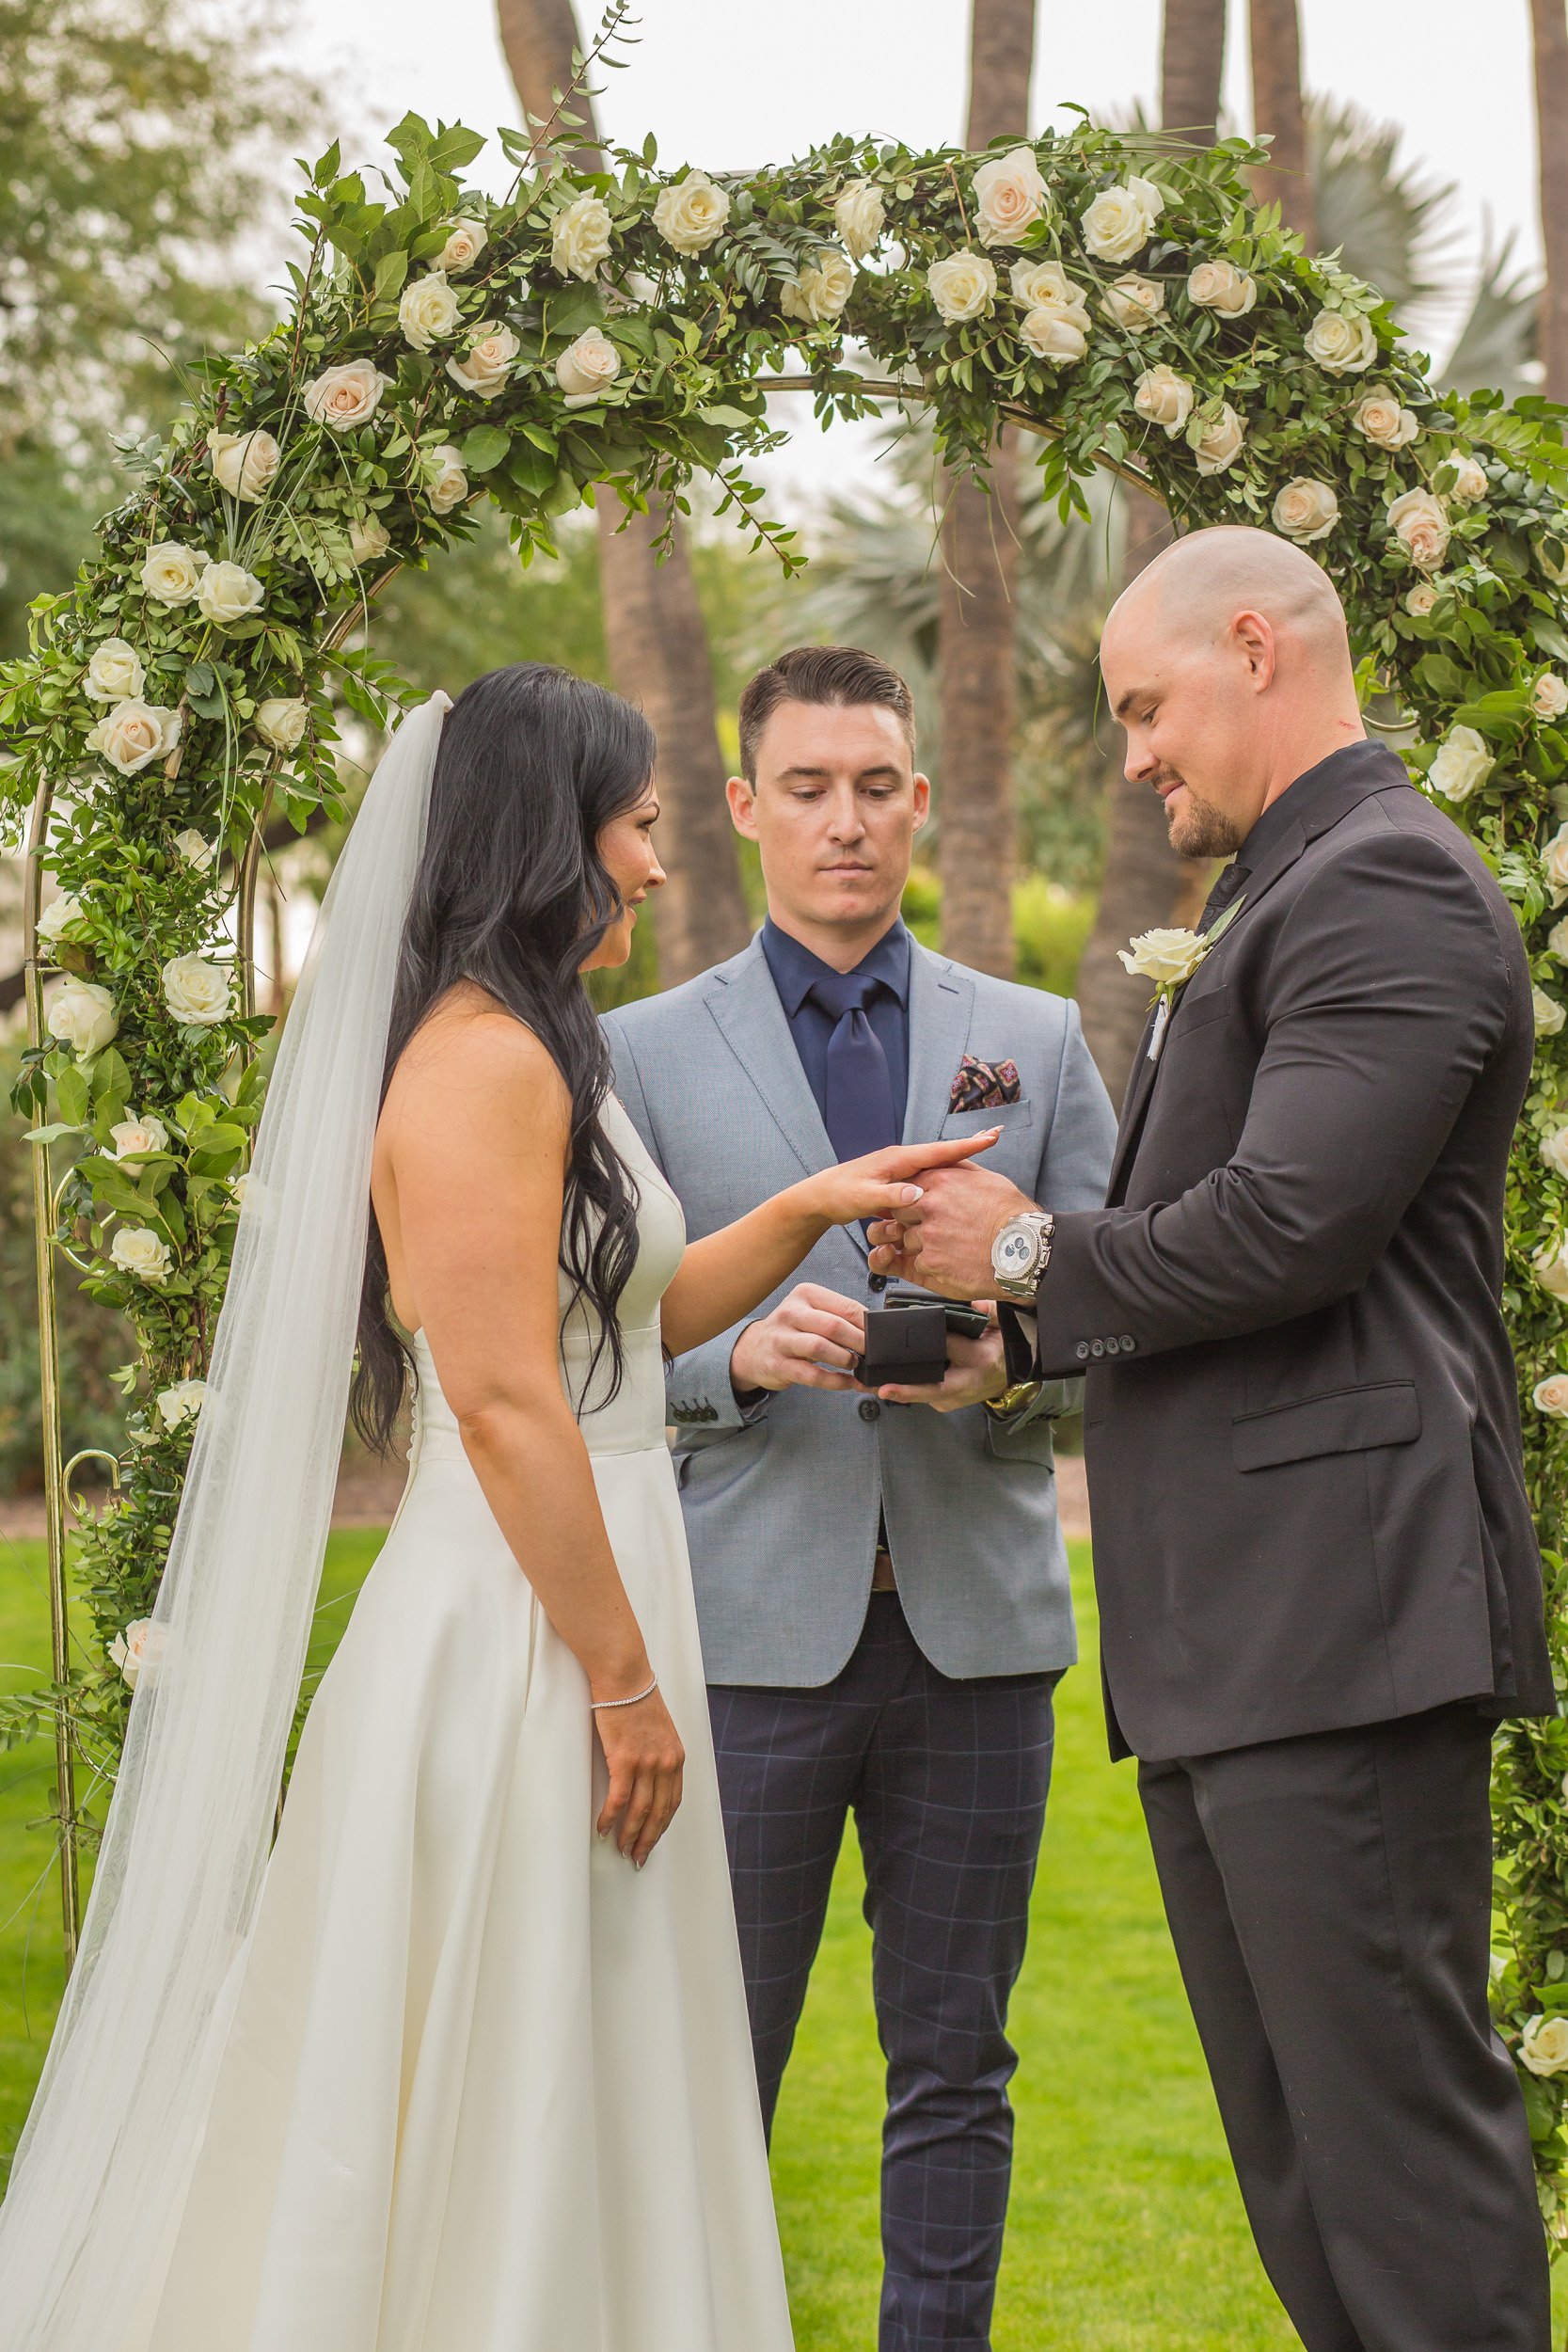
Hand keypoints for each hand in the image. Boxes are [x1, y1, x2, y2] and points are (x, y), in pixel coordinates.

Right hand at [594, 1682, 684, 1866]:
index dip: (663, 1825)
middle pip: (659, 1812)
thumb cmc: (637, 1700)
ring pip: (640, 1810)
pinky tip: (604, 1829)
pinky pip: (618, 1798)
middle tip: (638, 1857)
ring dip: (630, 1834)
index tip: (654, 1840)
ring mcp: (647, 1762)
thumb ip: (658, 1754)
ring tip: (622, 1849)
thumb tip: (648, 1778)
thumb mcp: (659, 1730)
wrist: (625, 1678)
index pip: (673, 1801)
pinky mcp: (624, 1759)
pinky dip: (611, 1818)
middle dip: (648, 1839)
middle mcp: (666, 1763)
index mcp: (676, 1757)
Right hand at [731, 1283, 866, 1394]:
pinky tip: (846, 1382)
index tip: (878, 1336)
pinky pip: (811, 1375)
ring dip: (844, 1359)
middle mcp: (791, 1313)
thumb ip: (838, 1316)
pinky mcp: (778, 1364)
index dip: (866, 1324)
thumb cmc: (791, 1330)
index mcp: (805, 1294)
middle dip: (858, 1342)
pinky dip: (834, 1381)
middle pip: (833, 1326)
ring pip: (820, 1347)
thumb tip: (873, 1329)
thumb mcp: (811, 1313)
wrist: (753, 1350)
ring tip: (854, 1364)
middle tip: (870, 1353)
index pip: (845, 1306)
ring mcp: (781, 1339)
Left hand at [803, 1129, 1000, 1232]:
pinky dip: (944, 1170)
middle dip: (968, 1143)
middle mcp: (900, 1159)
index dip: (965, 1145)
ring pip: (936, 1162)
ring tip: (984, 1148)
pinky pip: (927, 1174)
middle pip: (941, 1151)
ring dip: (959, 1155)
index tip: (991, 1136)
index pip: (938, 1150)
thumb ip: (889, 1197)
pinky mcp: (896, 1180)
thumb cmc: (838, 1196)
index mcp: (897, 1159)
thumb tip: (917, 1193)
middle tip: (996, 1134)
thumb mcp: (863, 1198)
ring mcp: (899, 1168)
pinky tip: (955, 1175)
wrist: (819, 1198)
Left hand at [868, 1163, 1040, 1297]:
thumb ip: (959, 1169)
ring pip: (906, 1241)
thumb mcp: (987, 1179)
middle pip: (899, 1213)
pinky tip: (944, 1264)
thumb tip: (950, 1160)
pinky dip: (926, 1267)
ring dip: (917, 1247)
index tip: (914, 1208)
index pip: (907, 1186)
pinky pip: (914, 1265)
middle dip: (908, 1222)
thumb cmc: (1012, 1215)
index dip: (909, 1199)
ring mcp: (928, 1235)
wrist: (1026, 1250)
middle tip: (926, 1229)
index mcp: (941, 1181)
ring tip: (942, 1249)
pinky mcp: (932, 1263)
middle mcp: (930, 1206)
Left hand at [875, 1312, 1010, 1410]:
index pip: (951, 1349)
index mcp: (979, 1361)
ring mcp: (954, 1398)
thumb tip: (977, 1305)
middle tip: (881, 1387)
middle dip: (905, 1389)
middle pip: (932, 1389)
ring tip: (865, 1383)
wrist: (1010, 1372)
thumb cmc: (1001, 1347)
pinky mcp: (944, 1402)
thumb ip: (989, 1312)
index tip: (908, 1338)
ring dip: (894, 1390)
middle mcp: (965, 1385)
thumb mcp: (1001, 1326)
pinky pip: (920, 1396)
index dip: (931, 1343)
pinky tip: (876, 1384)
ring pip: (921, 1396)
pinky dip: (900, 1390)